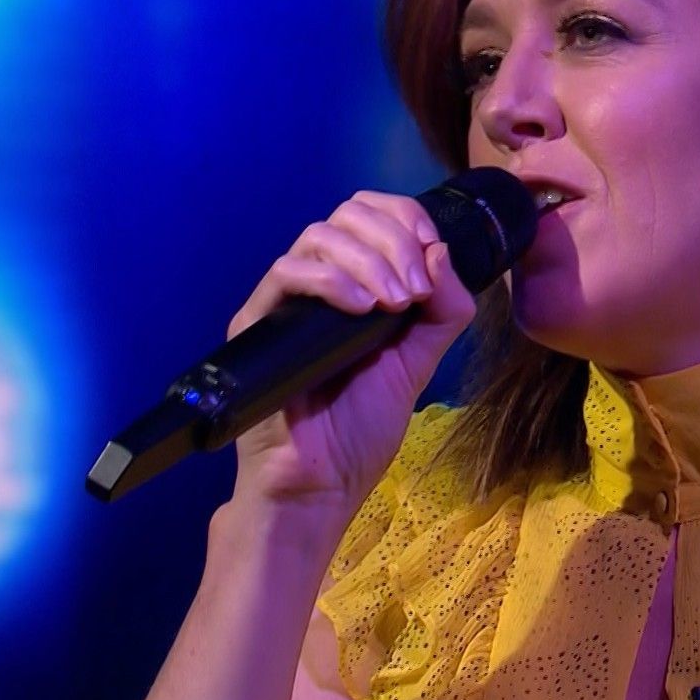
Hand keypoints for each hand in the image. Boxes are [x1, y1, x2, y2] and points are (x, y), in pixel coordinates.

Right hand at [223, 191, 478, 515]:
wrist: (321, 484)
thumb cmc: (361, 428)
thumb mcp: (418, 360)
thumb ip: (443, 310)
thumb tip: (440, 249)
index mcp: (355, 285)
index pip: (370, 215)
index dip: (405, 217)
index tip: (431, 249)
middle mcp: (317, 285)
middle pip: (347, 215)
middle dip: (393, 240)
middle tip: (414, 291)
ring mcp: (284, 302)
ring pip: (319, 236)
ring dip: (369, 260)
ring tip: (394, 303)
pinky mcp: (256, 324)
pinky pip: (286, 274)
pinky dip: (331, 281)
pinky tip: (361, 308)